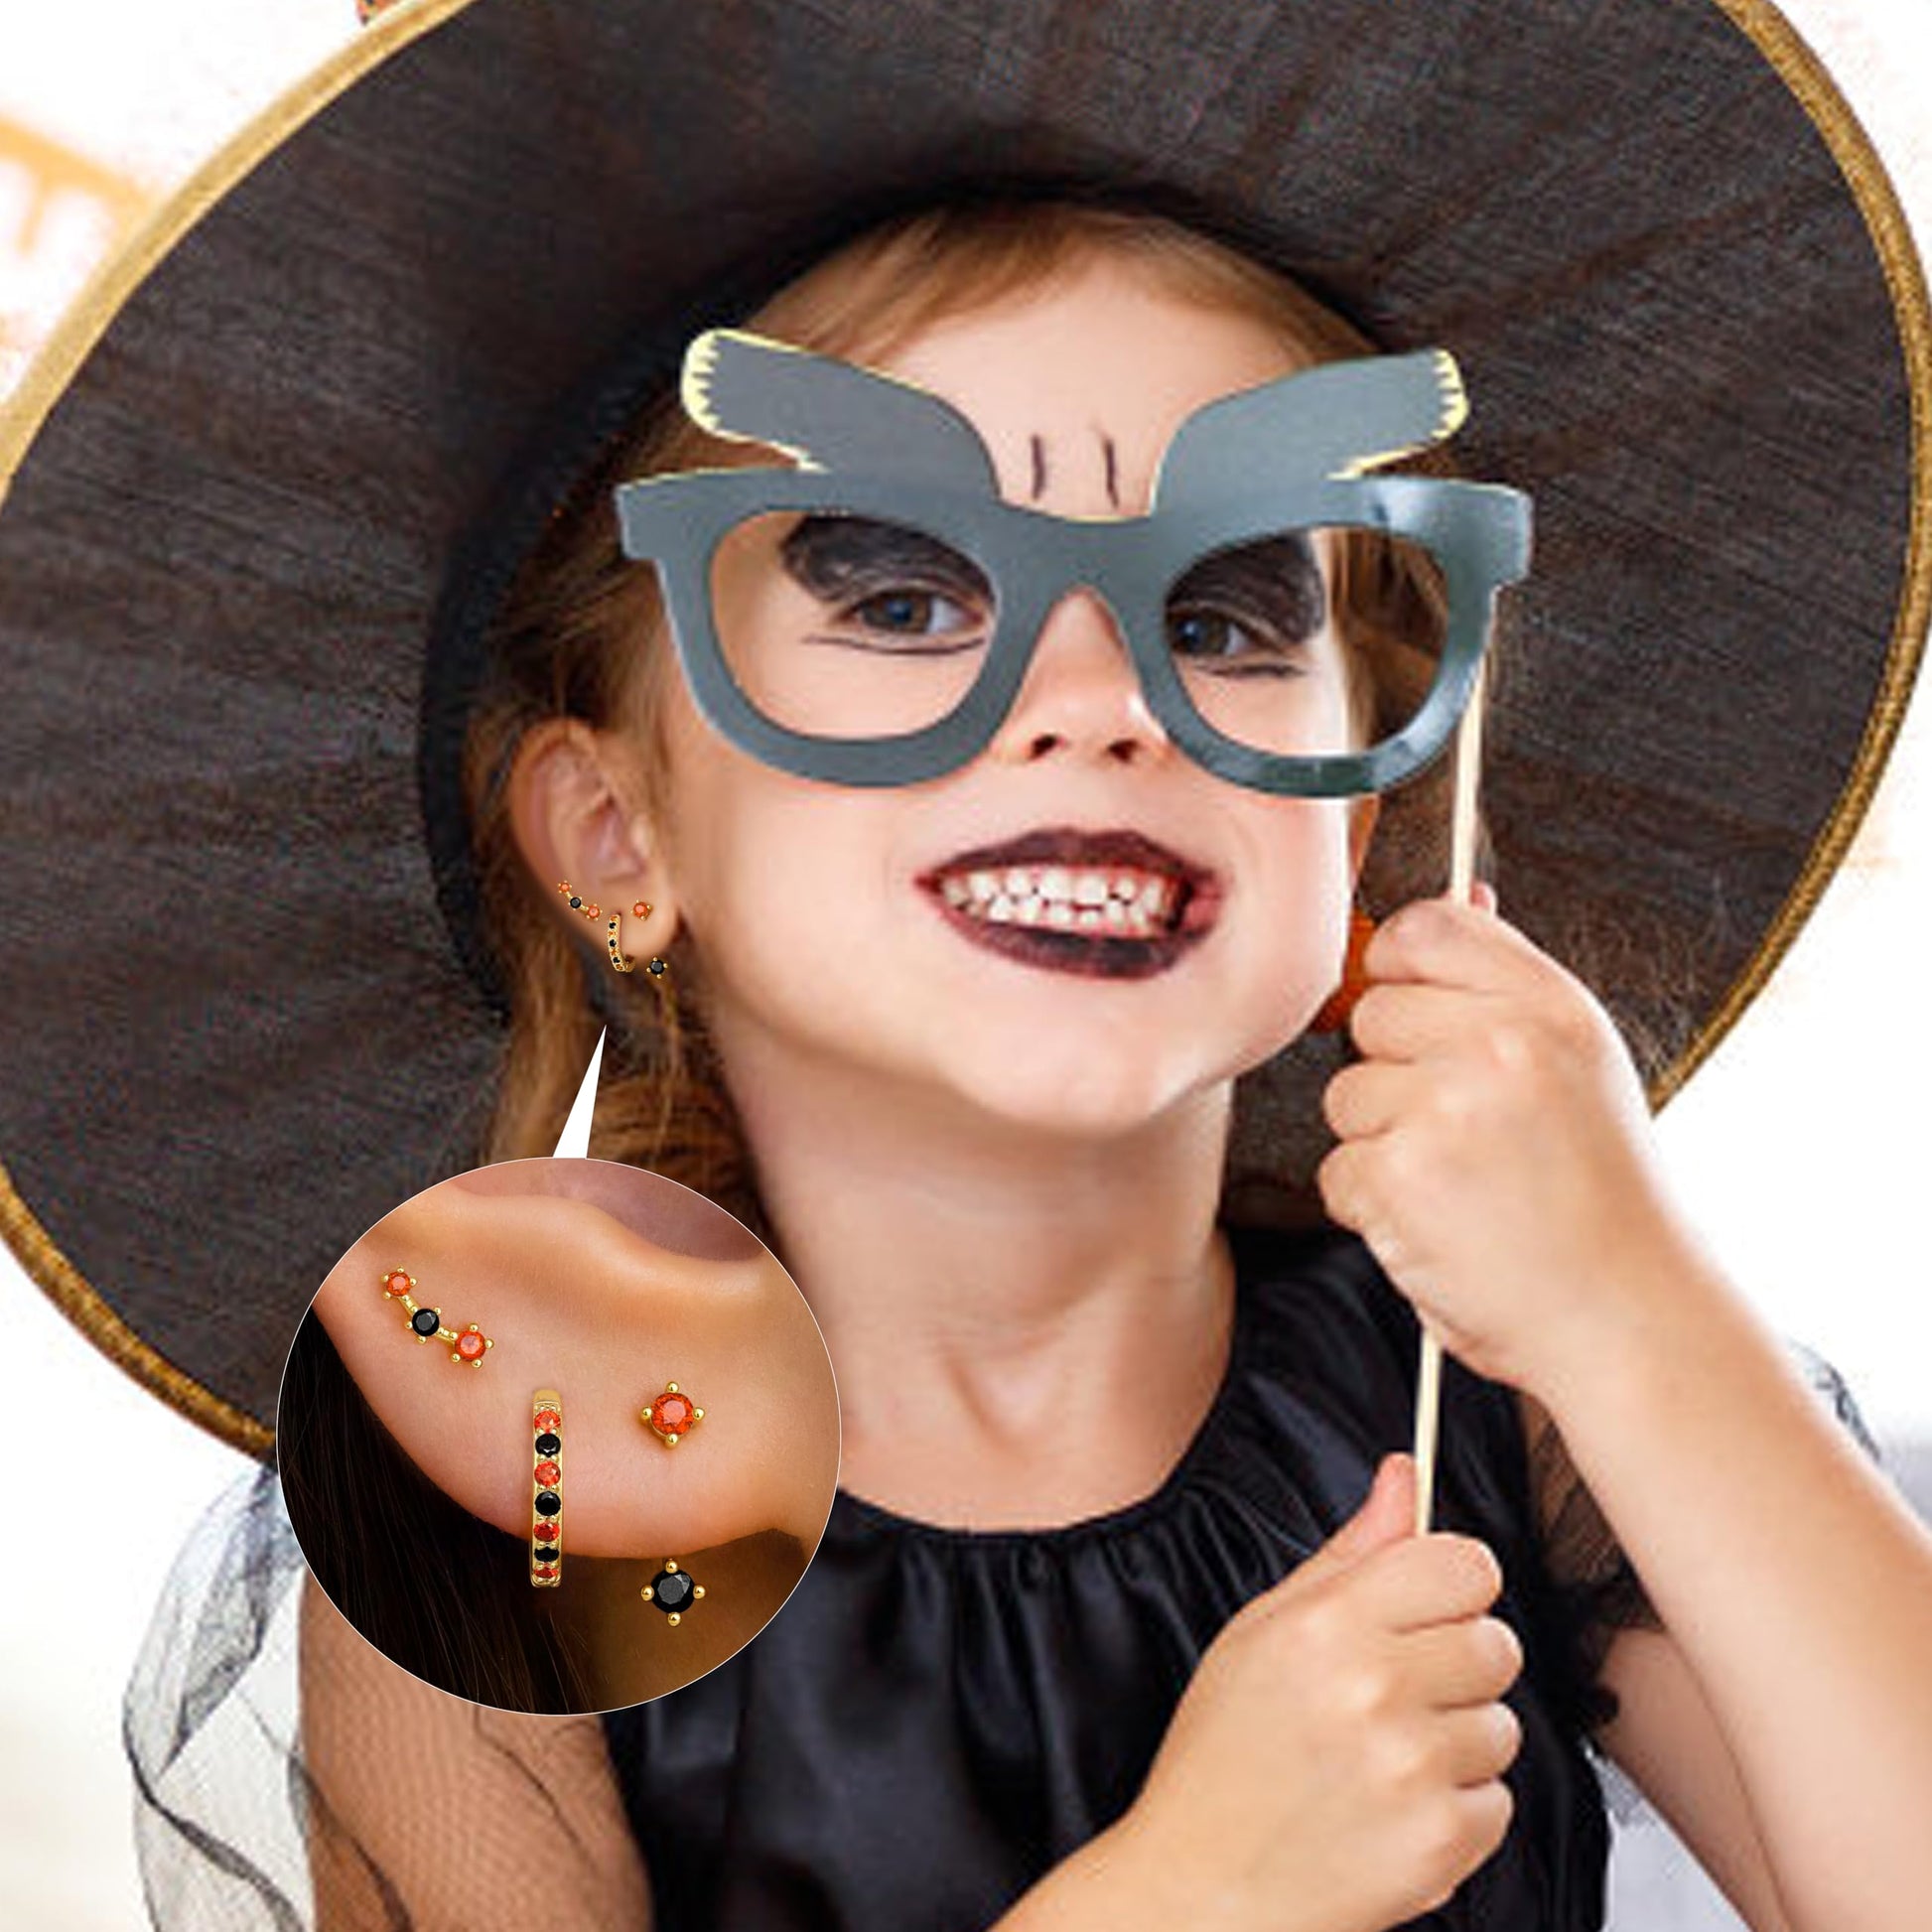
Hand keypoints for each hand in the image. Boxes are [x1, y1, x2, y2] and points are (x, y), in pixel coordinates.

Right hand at [1116, 1455, 1522, 1931]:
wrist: (1201, 1890)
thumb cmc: (1223, 1756)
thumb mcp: (1263, 1631)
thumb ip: (1348, 1551)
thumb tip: (1405, 1473)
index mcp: (1327, 1622)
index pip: (1464, 1564)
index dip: (1453, 1586)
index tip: (1430, 1608)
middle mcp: (1373, 1687)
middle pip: (1497, 1642)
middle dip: (1456, 1665)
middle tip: (1394, 1695)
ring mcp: (1411, 1768)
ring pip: (1503, 1725)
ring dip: (1457, 1743)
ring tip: (1383, 1761)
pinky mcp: (1440, 1843)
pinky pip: (1499, 1802)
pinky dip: (1456, 1812)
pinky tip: (1392, 1812)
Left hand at [1317, 888, 1692, 1396]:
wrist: (1628, 1319)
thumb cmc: (1600, 1197)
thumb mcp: (1580, 1066)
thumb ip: (1507, 984)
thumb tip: (1459, 893)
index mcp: (1550, 1007)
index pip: (1426, 928)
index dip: (1394, 964)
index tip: (1407, 1007)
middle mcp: (1501, 1045)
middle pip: (1371, 1014)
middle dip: (1395, 1073)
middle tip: (1462, 1134)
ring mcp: (1446, 1109)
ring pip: (1346, 1095)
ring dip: (1381, 1144)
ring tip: (1460, 1186)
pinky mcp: (1399, 1177)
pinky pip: (1337, 1169)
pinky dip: (1373, 1207)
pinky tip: (1440, 1228)